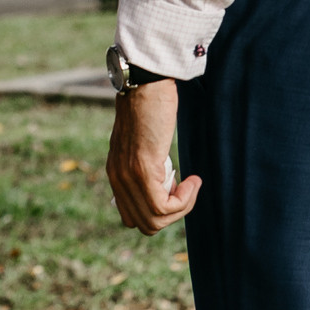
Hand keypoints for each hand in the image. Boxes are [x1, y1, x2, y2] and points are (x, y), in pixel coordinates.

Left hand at [106, 79, 200, 233]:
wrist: (146, 84)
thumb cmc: (151, 108)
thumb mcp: (143, 143)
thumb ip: (145, 165)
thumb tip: (163, 185)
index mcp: (115, 173)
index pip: (132, 217)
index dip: (158, 213)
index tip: (175, 191)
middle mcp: (117, 178)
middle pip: (145, 224)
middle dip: (172, 215)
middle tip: (186, 190)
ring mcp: (128, 176)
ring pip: (155, 220)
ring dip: (182, 208)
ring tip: (192, 184)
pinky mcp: (143, 169)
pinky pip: (164, 206)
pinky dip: (185, 200)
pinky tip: (194, 180)